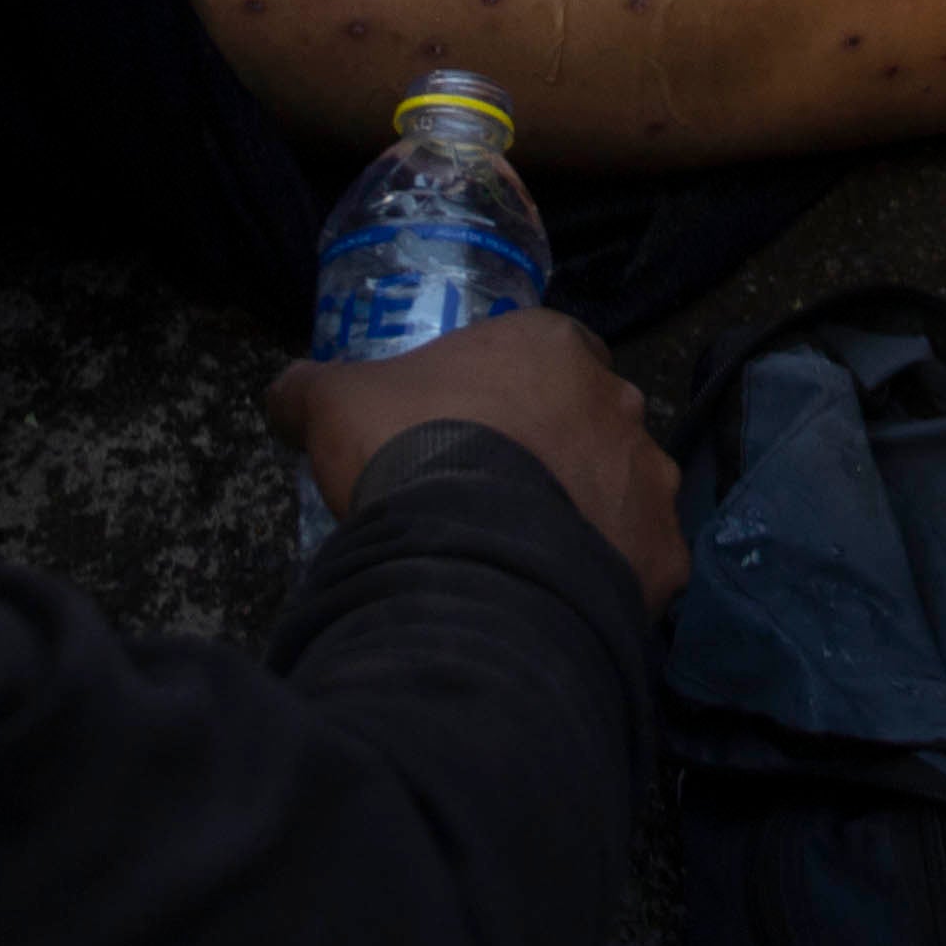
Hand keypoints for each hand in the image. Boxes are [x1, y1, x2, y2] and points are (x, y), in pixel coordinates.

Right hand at [271, 306, 688, 614]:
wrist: (464, 548)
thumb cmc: (409, 448)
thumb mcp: (335, 402)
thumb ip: (310, 390)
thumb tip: (282, 393)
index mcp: (553, 346)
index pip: (549, 353)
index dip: (514, 388)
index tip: (477, 426)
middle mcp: (619, 402)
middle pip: (593, 420)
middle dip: (559, 450)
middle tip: (502, 494)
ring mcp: (650, 480)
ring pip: (628, 491)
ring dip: (592, 512)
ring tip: (530, 553)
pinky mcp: (663, 555)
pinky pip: (643, 563)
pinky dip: (612, 578)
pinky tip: (564, 598)